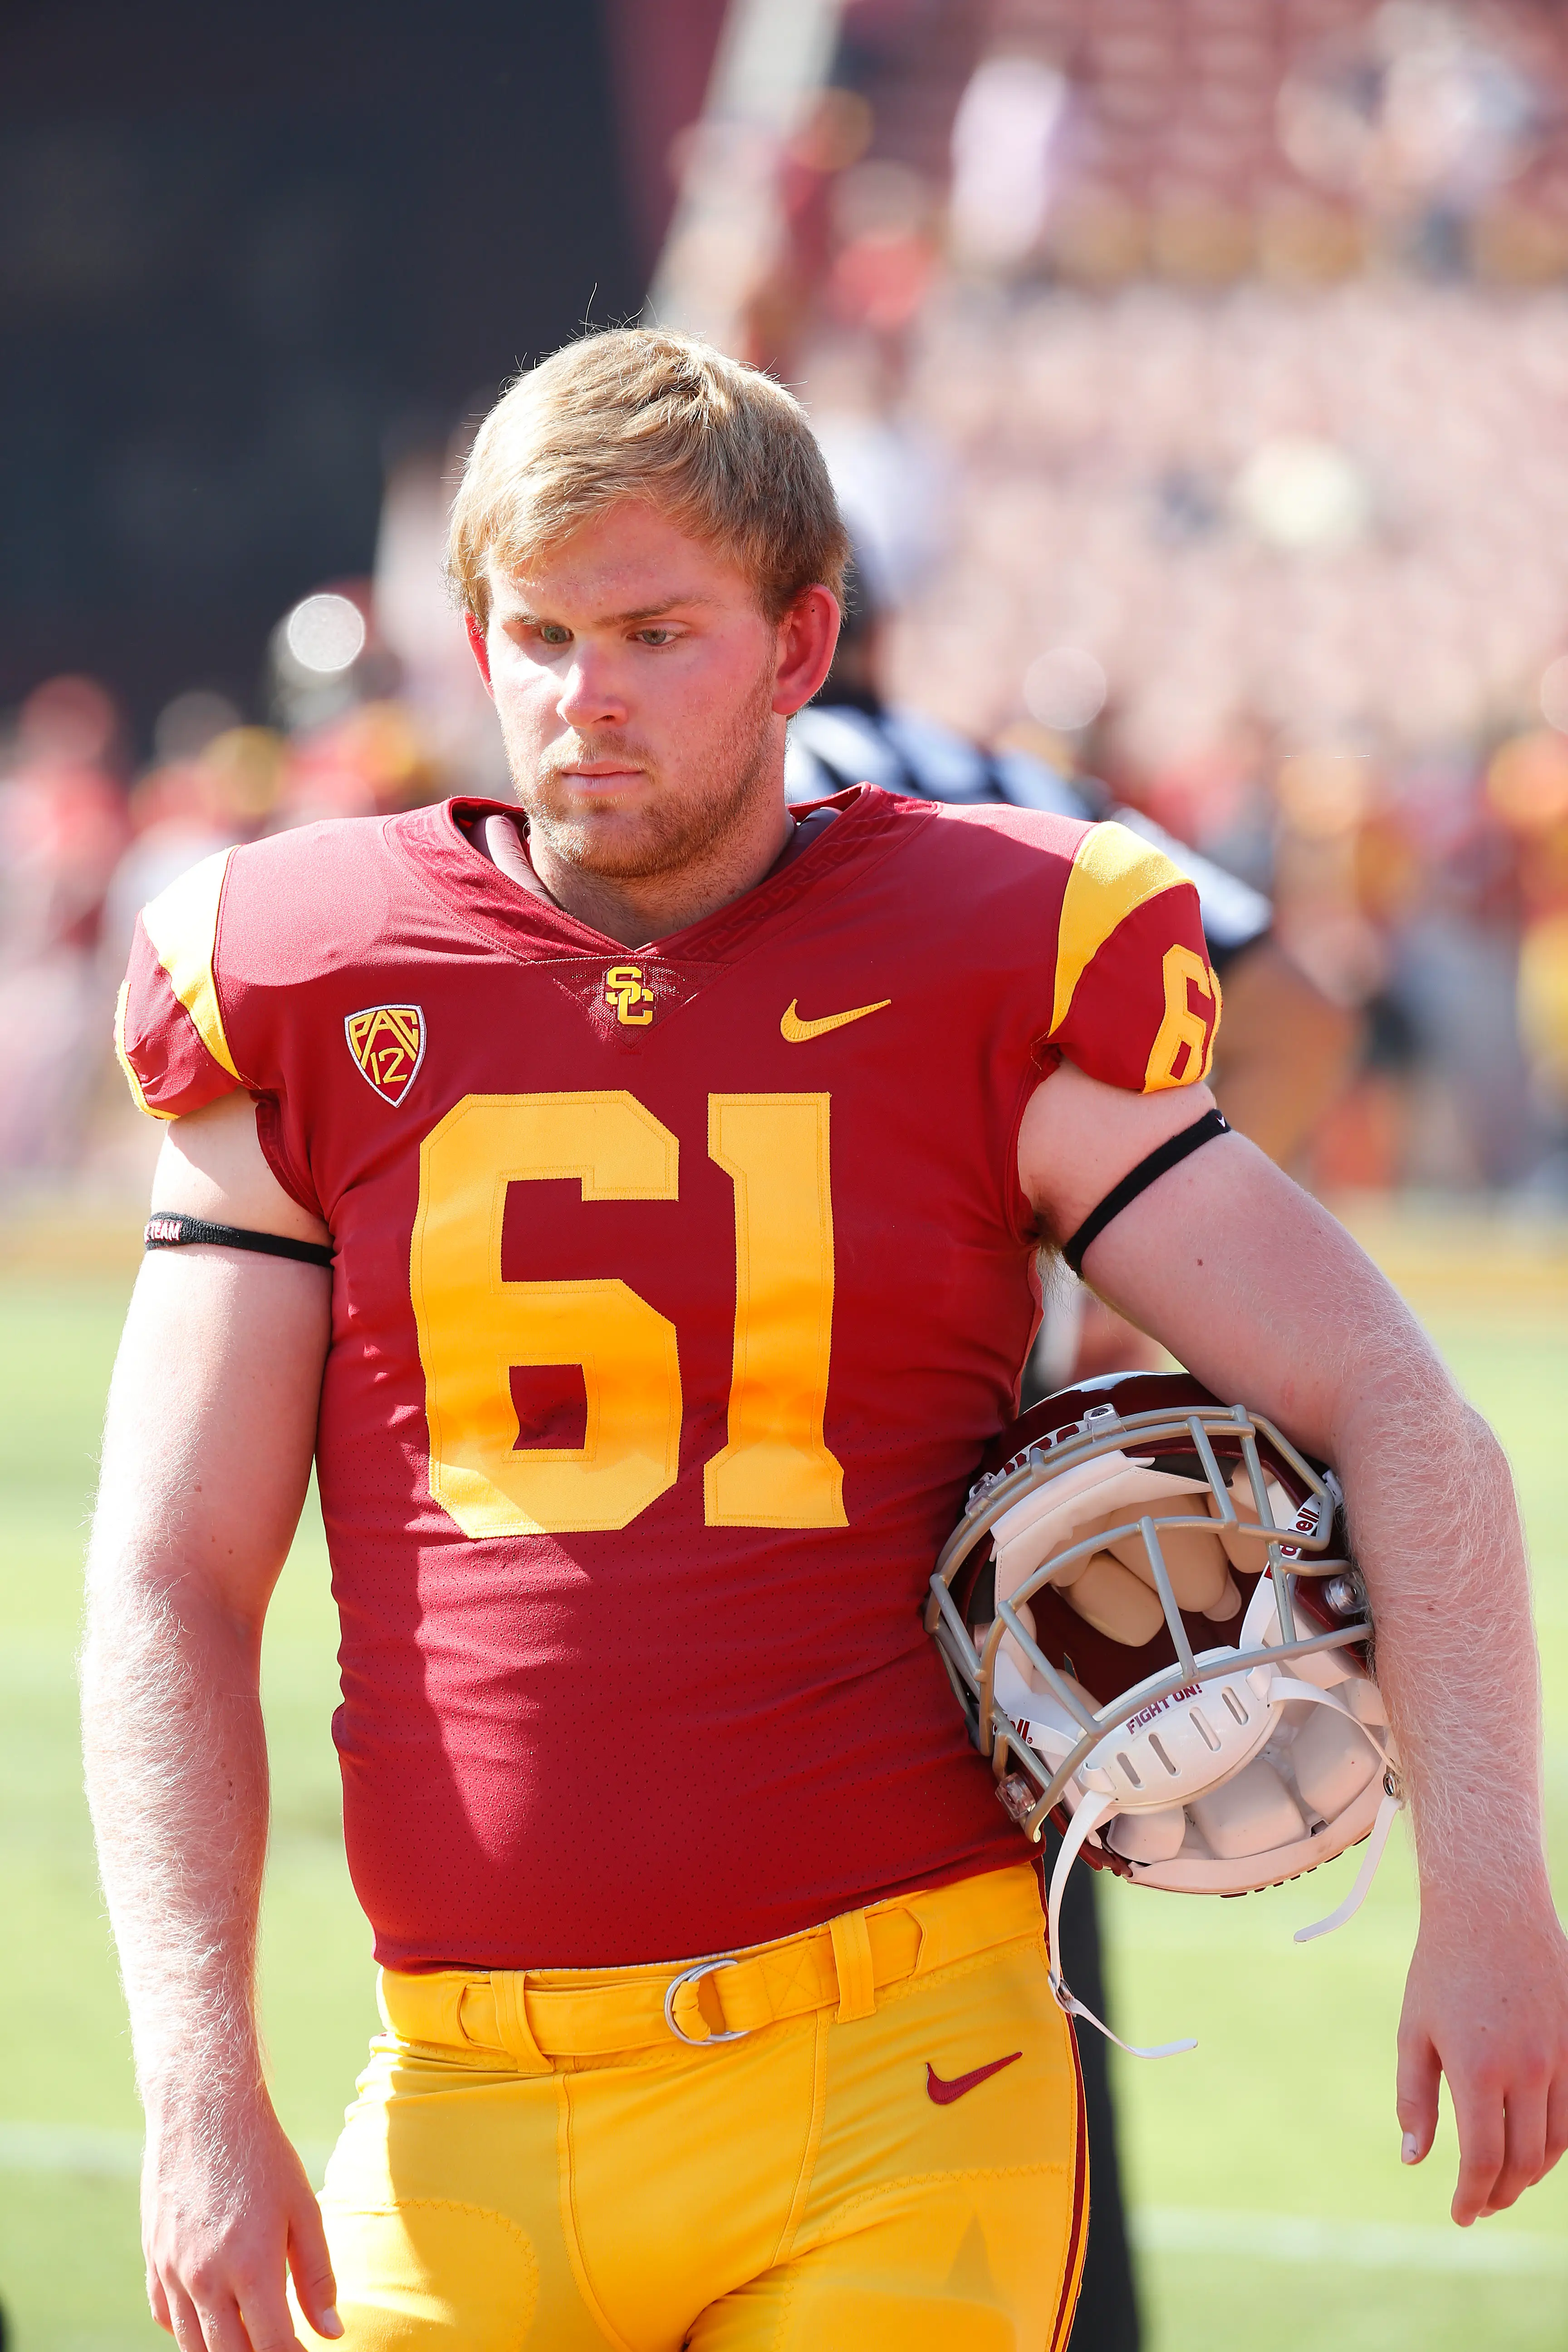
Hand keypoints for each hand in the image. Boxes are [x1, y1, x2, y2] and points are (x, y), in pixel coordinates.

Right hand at [143, 2091, 341, 2350]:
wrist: (203, 2111)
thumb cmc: (263, 2157)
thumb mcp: (304, 2210)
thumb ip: (318, 2276)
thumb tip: (331, 2331)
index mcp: (252, 2267)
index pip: (272, 2347)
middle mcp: (206, 2278)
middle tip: (279, 2346)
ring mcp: (173, 2272)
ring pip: (193, 2345)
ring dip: (222, 2350)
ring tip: (250, 2337)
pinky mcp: (152, 2259)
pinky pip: (165, 2317)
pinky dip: (188, 2329)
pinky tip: (212, 2317)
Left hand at [1397, 1898, 1567, 2223]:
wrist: (1491, 1909)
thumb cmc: (1442, 1969)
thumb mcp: (1414, 2031)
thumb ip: (1415, 2098)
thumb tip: (1415, 2159)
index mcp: (1478, 2068)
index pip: (1484, 2160)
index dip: (1473, 2197)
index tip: (1460, 2215)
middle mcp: (1528, 2069)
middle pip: (1524, 2161)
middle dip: (1501, 2194)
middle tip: (1481, 2206)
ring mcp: (1561, 2057)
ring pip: (1558, 2144)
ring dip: (1532, 2174)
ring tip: (1504, 2184)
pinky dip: (1556, 2142)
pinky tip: (1533, 2146)